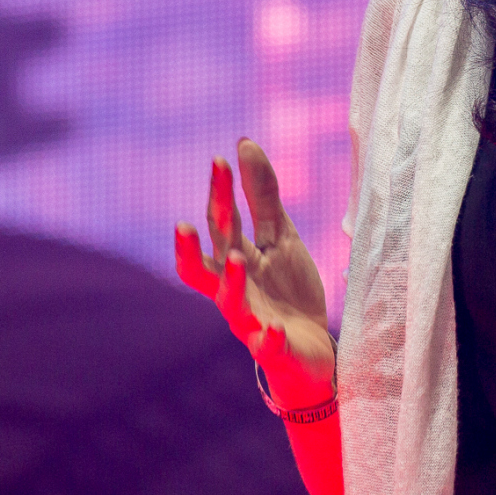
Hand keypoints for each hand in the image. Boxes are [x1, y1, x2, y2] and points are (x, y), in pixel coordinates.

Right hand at [174, 139, 334, 408]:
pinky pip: (266, 346)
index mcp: (235, 260)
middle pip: (211, 264)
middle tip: (184, 223)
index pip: (222, 224)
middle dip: (197, 245)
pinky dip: (268, 336)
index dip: (219, 193)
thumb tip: (243, 143)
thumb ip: (262, 196)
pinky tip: (274, 326)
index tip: (219, 160)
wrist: (311, 351)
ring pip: (230, 304)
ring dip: (231, 282)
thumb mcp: (279, 237)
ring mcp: (250, 321)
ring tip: (238, 259)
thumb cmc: (287, 290)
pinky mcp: (273, 350)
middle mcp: (234, 290)